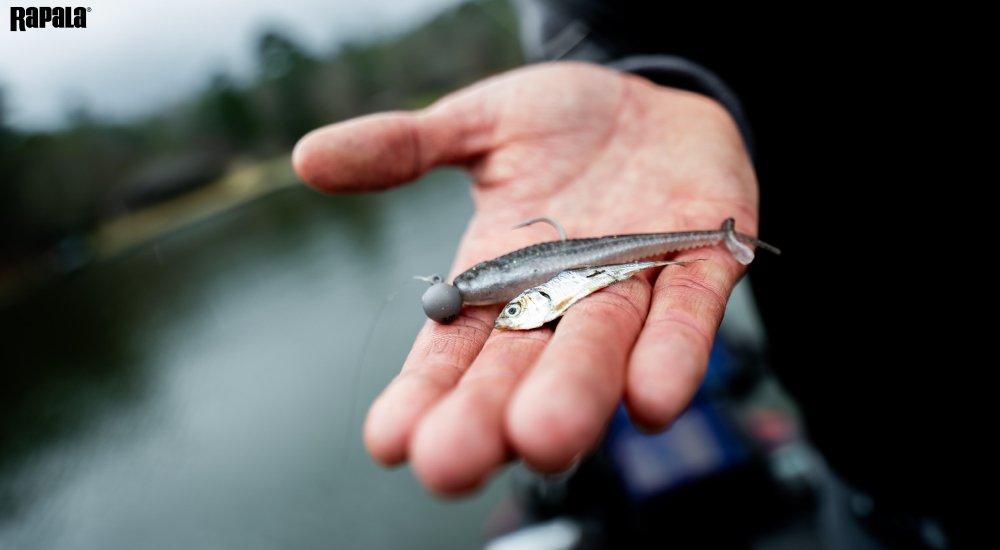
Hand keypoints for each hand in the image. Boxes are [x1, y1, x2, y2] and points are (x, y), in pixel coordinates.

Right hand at [293, 62, 757, 494]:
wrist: (653, 101)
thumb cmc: (561, 123)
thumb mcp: (477, 125)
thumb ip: (402, 147)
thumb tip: (306, 157)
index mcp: (498, 276)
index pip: (453, 351)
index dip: (423, 394)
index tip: (389, 439)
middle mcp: (560, 297)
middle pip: (521, 369)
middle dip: (488, 417)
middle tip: (452, 463)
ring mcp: (632, 284)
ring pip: (600, 351)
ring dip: (575, 395)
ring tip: (542, 439)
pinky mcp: (703, 262)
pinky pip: (689, 316)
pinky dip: (674, 354)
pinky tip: (653, 402)